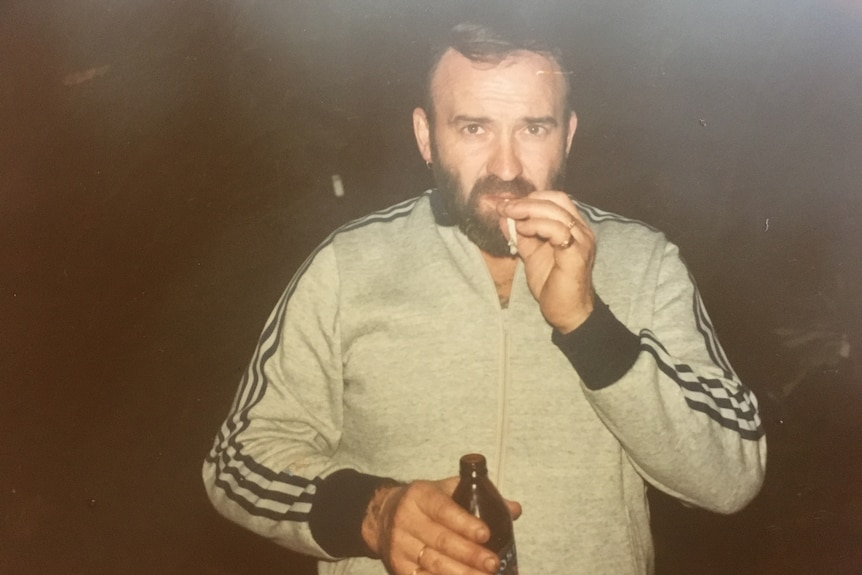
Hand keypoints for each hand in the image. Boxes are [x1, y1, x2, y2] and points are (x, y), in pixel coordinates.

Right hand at [361, 477, 521, 574]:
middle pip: (441, 541)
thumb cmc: (424, 503)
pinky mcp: (398, 567)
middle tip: (493, 564)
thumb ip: (480, 497)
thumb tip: (514, 509)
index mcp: (421, 496)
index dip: (465, 523)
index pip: (443, 509)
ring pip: (433, 564)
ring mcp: (400, 546)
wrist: (382, 516)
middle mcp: (406, 520)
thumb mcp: (446, 490)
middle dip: (470, 555)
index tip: (486, 534)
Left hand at [498, 191, 595, 332]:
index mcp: (573, 227)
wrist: (567, 312)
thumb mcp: (531, 254)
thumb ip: (520, 235)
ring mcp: (581, 241)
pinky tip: (523, 230)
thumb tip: (503, 216)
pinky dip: (537, 225)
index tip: (505, 204)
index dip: (529, 197)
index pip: (554, 199)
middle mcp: (581, 230)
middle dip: (526, 200)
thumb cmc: (552, 283)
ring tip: (510, 215)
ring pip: (556, 211)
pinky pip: (558, 230)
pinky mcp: (577, 254)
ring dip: (528, 210)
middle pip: (556, 199)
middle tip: (504, 206)